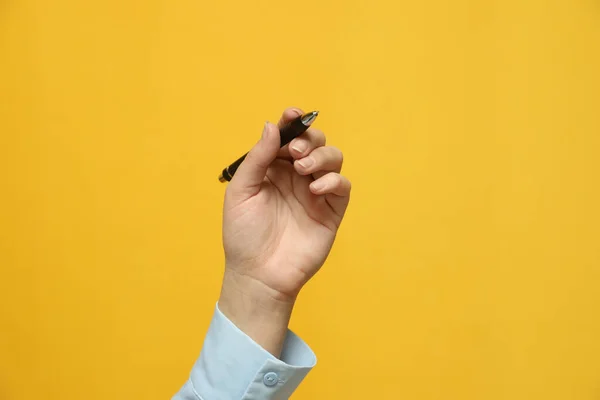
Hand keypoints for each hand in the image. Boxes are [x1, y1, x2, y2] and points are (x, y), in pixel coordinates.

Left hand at [218, 107, 350, 354]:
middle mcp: (296, 177)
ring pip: (333, 158)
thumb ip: (258, 158)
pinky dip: (333, 181)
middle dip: (309, 139)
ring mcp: (315, 193)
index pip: (289, 137)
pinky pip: (342, 187)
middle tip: (296, 151)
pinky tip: (314, 189)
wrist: (258, 274)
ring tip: (303, 170)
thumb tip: (272, 126)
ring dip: (321, 156)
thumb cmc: (243, 235)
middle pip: (315, 142)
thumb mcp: (241, 192)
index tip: (294, 114)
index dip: (294, 122)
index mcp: (274, 169)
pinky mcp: (331, 211)